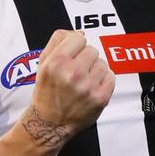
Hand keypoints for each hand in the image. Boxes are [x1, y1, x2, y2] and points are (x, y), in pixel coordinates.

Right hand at [23, 30, 114, 146]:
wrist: (48, 123)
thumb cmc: (46, 91)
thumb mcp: (43, 62)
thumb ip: (58, 41)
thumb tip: (81, 32)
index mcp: (57, 62)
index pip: (79, 37)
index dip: (75, 46)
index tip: (72, 56)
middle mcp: (72, 73)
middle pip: (92, 50)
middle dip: (85, 59)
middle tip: (76, 73)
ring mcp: (88, 87)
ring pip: (102, 63)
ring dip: (95, 70)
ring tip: (83, 81)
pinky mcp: (100, 98)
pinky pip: (111, 76)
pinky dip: (104, 81)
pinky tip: (91, 88)